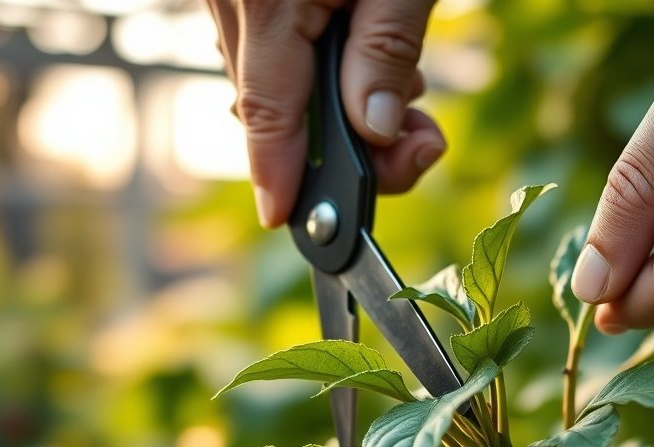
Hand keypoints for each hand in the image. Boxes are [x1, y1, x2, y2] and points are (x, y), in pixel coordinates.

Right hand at [207, 0, 445, 227]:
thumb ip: (385, 54)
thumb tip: (374, 131)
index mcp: (268, 3)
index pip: (267, 111)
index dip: (277, 174)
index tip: (281, 218)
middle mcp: (234, 1)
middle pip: (272, 107)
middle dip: (346, 144)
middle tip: (419, 145)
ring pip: (274, 85)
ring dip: (338, 110)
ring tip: (410, 87)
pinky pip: (274, 54)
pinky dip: (323, 76)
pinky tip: (373, 58)